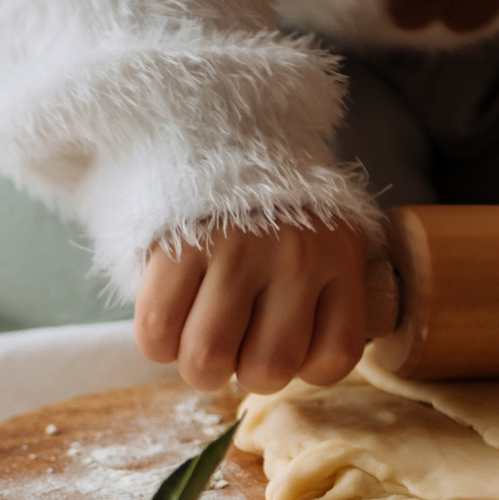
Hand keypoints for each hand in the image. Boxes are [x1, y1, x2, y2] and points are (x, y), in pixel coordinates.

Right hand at [134, 218, 371, 393]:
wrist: (218, 125)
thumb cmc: (269, 206)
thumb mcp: (321, 237)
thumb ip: (321, 295)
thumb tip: (288, 363)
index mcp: (340, 257)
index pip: (334, 356)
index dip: (303, 368)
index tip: (285, 342)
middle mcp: (295, 256)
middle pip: (267, 368)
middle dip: (244, 374)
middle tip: (235, 346)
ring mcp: (235, 250)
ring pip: (208, 357)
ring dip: (199, 367)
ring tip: (199, 340)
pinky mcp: (178, 246)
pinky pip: (158, 330)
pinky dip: (158, 343)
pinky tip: (170, 320)